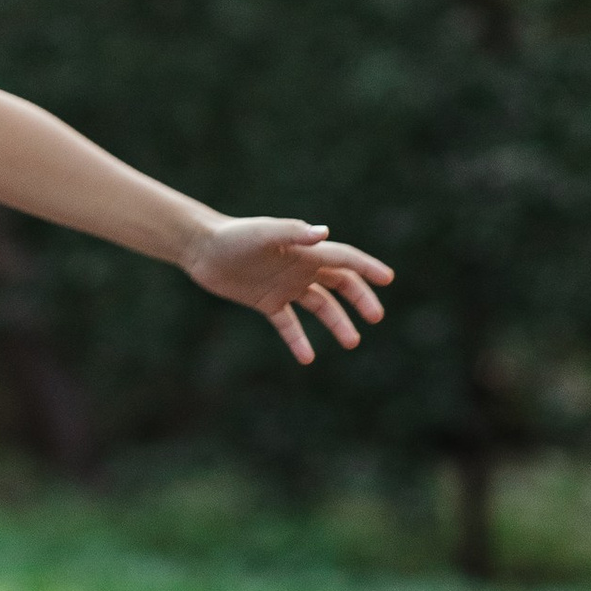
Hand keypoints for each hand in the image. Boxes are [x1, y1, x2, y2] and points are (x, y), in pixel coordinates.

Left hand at [185, 217, 392, 362]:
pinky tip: (307, 357)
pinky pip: (289, 324)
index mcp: (305, 251)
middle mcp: (300, 268)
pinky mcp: (267, 302)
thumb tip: (324, 232)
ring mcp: (285, 286)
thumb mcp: (264, 234)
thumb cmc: (234, 236)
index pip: (344, 259)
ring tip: (352, 342)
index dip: (366, 268)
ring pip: (320, 306)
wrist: (202, 248)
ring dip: (337, 323)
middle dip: (360, 299)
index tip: (388, 279)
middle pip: (340, 284)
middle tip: (375, 318)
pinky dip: (298, 340)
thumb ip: (293, 233)